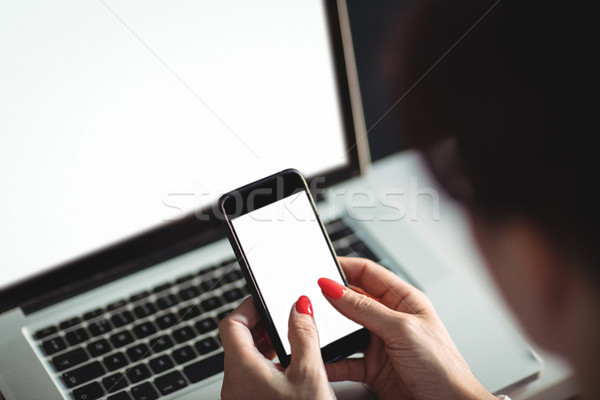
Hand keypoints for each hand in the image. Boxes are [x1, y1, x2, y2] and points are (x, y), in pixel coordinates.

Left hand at [219, 296, 333, 399]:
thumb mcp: (310, 374)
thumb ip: (304, 335)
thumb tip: (300, 306)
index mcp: (241, 371)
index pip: (231, 324)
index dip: (250, 306)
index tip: (268, 300)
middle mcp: (234, 385)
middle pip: (237, 339)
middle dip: (261, 324)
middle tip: (284, 317)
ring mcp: (241, 396)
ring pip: (245, 357)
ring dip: (266, 343)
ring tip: (291, 339)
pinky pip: (252, 374)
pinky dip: (268, 361)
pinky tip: (291, 364)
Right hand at [321, 257, 496, 399]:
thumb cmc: (443, 367)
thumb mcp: (402, 329)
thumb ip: (365, 309)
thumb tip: (334, 288)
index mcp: (403, 300)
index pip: (368, 273)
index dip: (343, 268)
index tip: (320, 269)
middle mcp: (390, 318)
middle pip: (352, 300)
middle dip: (330, 299)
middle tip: (310, 299)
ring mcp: (380, 343)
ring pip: (345, 331)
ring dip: (329, 332)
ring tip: (312, 329)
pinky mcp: (373, 368)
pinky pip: (345, 360)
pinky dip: (331, 361)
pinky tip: (322, 360)